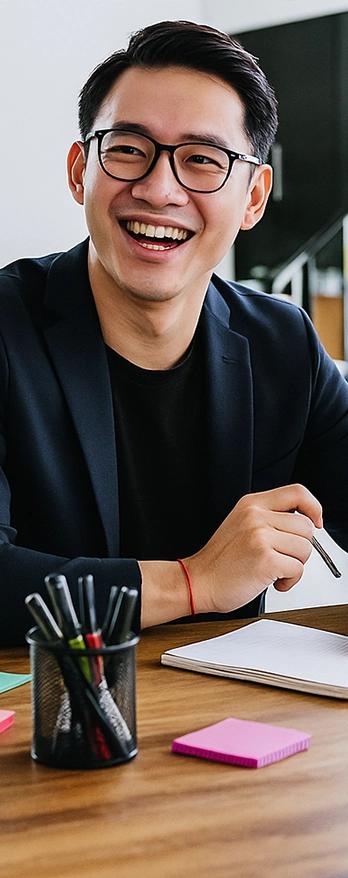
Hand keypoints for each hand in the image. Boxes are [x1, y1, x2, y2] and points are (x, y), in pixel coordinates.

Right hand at [185, 484, 322, 614]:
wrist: (198, 581)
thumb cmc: (220, 560)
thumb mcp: (241, 524)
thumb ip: (269, 517)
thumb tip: (305, 523)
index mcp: (251, 504)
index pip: (297, 492)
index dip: (313, 507)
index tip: (315, 523)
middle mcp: (256, 516)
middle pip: (306, 526)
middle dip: (299, 547)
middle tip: (280, 557)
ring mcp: (260, 536)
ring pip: (305, 549)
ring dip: (294, 566)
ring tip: (273, 570)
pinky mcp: (265, 559)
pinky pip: (298, 569)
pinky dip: (289, 581)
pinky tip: (272, 581)